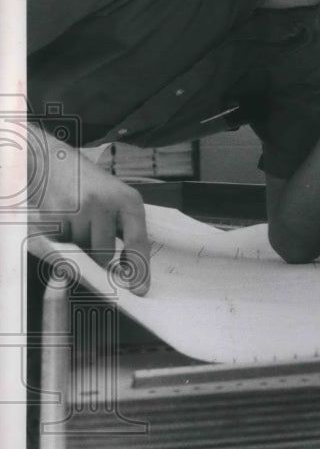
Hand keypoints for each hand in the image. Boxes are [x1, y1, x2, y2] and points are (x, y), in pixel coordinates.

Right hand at [29, 132, 150, 294]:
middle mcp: (105, 204)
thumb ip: (122, 227)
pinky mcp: (54, 214)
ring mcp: (78, 209)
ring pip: (81, 250)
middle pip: (104, 254)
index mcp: (128, 201)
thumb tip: (124, 269)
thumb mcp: (115, 197)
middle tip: (90, 235)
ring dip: (77, 243)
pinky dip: (60, 238)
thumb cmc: (87, 182)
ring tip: (75, 218)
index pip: (137, 243)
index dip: (139, 270)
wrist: (52, 159)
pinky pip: (60, 244)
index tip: (139, 289)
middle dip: (98, 254)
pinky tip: (61, 219)